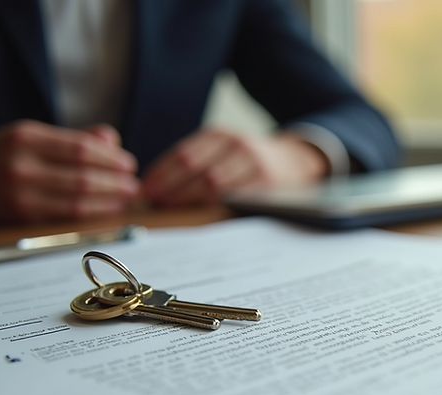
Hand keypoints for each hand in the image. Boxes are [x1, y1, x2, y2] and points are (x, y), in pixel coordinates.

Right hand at [0, 120, 138, 221]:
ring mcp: (20, 191)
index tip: (128, 163)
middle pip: (82, 175)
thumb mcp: (33, 135)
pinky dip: (92, 212)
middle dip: (116, 181)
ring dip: (109, 200)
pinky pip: (65, 215)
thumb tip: (112, 140)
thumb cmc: (4, 154)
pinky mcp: (21, 214)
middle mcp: (22, 163)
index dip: (110, 158)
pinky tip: (107, 209)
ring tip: (127, 197)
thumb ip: (74, 137)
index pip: (80, 147)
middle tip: (134, 184)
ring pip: (77, 199)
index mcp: (27, 136)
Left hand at [142, 128, 328, 206]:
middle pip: (194, 167)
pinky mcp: (265, 182)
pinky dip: (213, 204)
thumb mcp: (224, 150)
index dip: (161, 173)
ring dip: (188, 197)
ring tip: (171, 207)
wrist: (296, 161)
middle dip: (169, 186)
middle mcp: (235, 144)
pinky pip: (234, 195)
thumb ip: (197, 162)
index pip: (183, 154)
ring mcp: (252, 162)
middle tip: (153, 202)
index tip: (145, 189)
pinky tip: (200, 211)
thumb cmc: (250, 162)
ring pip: (212, 182)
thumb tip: (157, 186)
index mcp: (220, 135)